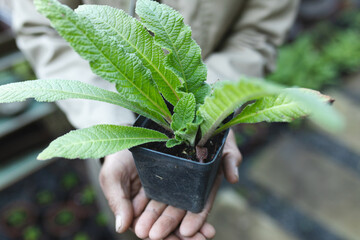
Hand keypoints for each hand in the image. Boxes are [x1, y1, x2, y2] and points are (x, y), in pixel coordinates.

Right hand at [99, 129, 241, 238]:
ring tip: (208, 234)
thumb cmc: (116, 159)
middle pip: (169, 224)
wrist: (129, 134)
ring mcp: (169, 194)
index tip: (169, 239)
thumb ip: (117, 202)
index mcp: (137, 209)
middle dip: (183, 235)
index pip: (149, 227)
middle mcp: (155, 205)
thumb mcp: (112, 178)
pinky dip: (200, 209)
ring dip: (195, 226)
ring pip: (182, 214)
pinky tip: (209, 221)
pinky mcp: (182, 182)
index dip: (161, 235)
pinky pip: (191, 197)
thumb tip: (121, 228)